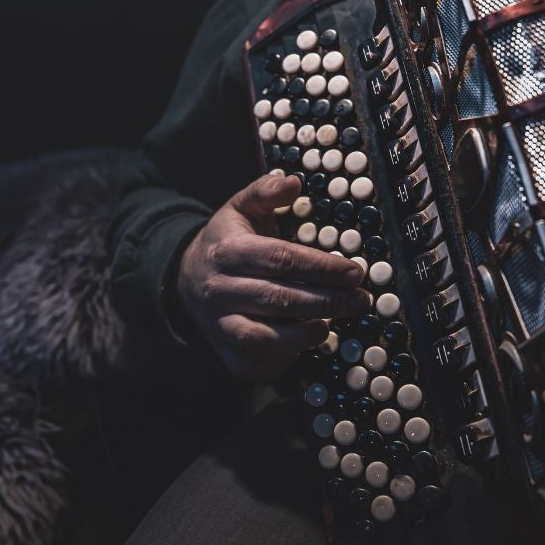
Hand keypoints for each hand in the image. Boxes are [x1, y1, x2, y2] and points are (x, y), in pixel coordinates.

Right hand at [177, 174, 369, 381]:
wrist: (184, 278)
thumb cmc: (227, 241)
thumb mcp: (240, 208)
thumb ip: (265, 192)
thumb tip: (294, 181)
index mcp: (228, 252)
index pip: (281, 260)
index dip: (321, 266)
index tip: (354, 271)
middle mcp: (219, 290)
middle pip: (278, 299)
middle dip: (326, 301)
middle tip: (359, 300)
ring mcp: (219, 324)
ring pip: (261, 338)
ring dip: (302, 335)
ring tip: (330, 326)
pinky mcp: (223, 351)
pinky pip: (253, 364)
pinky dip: (281, 360)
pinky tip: (304, 345)